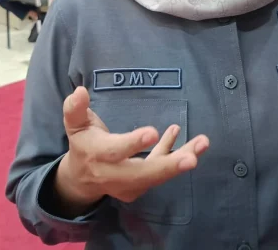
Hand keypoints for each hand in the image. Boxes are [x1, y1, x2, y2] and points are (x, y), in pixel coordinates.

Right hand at [54, 87, 209, 210]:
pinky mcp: (140, 186)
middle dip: (167, 166)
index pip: (115, 151)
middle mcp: (113, 174)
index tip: (153, 133)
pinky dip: (175, 155)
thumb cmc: (83, 143)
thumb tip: (80, 91)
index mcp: (96, 155)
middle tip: (192, 159)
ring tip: (203, 144)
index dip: (133, 143)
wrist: (81, 179)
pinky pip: (160, 171)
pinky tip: (193, 142)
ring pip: (156, 174)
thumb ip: (75, 109)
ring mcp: (128, 184)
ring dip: (180, 161)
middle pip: (142, 173)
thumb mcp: (74, 124)